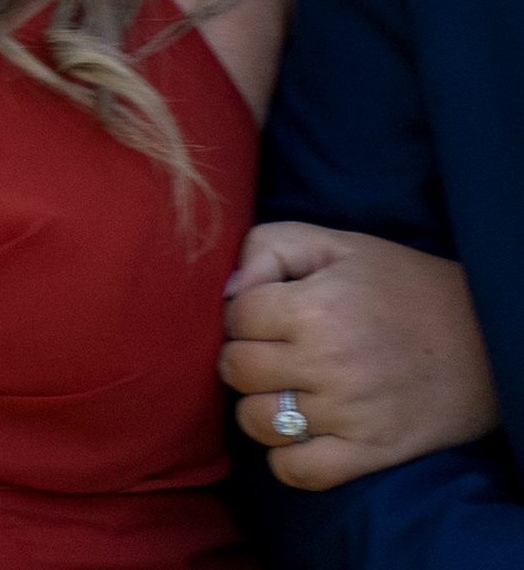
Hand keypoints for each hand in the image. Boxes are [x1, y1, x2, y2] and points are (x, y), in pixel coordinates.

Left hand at [224, 222, 498, 488]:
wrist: (488, 339)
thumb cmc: (404, 286)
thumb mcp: (338, 245)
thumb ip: (269, 248)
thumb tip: (229, 289)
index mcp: (316, 307)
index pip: (234, 317)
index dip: (243, 314)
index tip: (267, 316)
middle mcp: (328, 362)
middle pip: (235, 369)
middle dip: (243, 358)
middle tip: (273, 353)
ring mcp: (349, 414)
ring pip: (256, 421)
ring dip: (259, 406)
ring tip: (286, 391)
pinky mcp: (372, 452)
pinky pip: (297, 470)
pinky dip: (286, 458)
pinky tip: (301, 433)